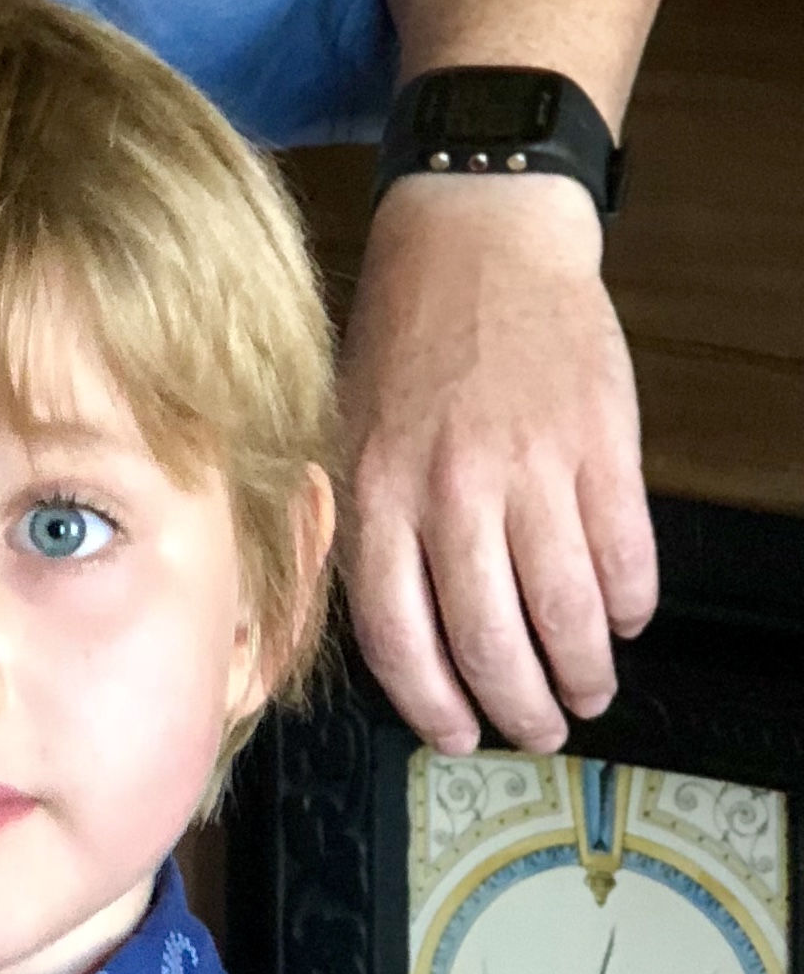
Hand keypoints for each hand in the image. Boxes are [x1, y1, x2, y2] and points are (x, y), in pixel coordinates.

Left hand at [339, 172, 654, 755]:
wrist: (479, 238)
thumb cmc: (404, 336)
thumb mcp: (343, 427)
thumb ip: (357, 522)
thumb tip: (384, 628)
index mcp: (376, 492)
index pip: (399, 637)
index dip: (435, 704)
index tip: (461, 735)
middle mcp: (450, 490)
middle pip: (490, 640)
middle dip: (520, 707)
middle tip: (540, 729)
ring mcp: (531, 467)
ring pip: (565, 611)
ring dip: (583, 671)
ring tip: (589, 691)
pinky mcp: (600, 444)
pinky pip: (623, 554)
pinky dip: (629, 604)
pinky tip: (622, 619)